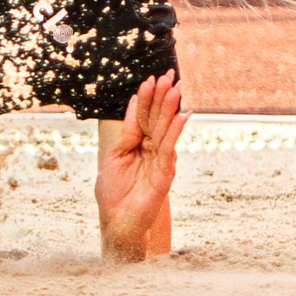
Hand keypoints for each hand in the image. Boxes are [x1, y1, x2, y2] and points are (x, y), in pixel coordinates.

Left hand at [96, 71, 187, 262]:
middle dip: (163, 96)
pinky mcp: (165, 173)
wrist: (117, 220)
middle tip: (170, 75)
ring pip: (166, 130)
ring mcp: (161, 160)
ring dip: (170, 109)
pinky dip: (175, 132)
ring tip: (176, 89)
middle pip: (157, 118)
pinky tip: (182, 116)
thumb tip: (133, 103)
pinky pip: (170, 148)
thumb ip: (127, 131)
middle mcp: (152, 149)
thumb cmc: (113, 190)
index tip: (151, 78)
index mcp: (138, 144)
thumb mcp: (115, 154)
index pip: (144, 116)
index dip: (147, 98)